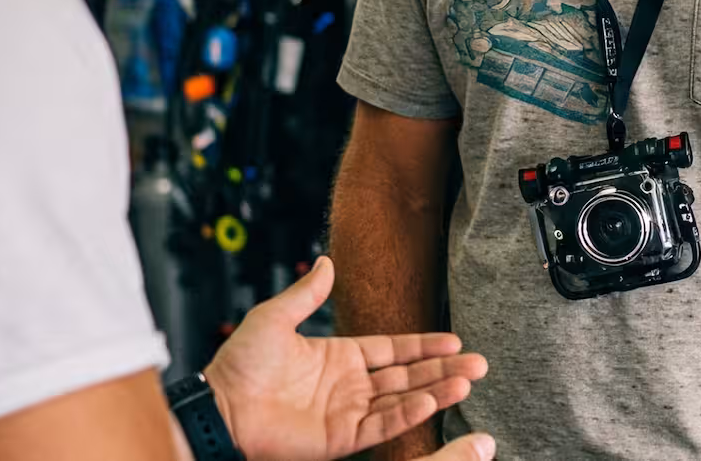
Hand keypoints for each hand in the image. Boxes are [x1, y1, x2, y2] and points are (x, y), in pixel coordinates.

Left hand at [201, 256, 487, 460]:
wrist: (220, 407)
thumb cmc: (240, 365)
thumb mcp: (274, 318)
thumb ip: (306, 294)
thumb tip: (325, 261)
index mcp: (339, 357)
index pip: (393, 350)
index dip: (424, 344)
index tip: (455, 339)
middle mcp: (350, 385)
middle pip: (408, 375)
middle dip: (444, 369)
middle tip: (480, 364)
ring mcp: (347, 413)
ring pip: (403, 400)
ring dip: (436, 390)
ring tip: (467, 380)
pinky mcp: (341, 439)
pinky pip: (383, 426)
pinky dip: (409, 414)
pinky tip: (433, 400)